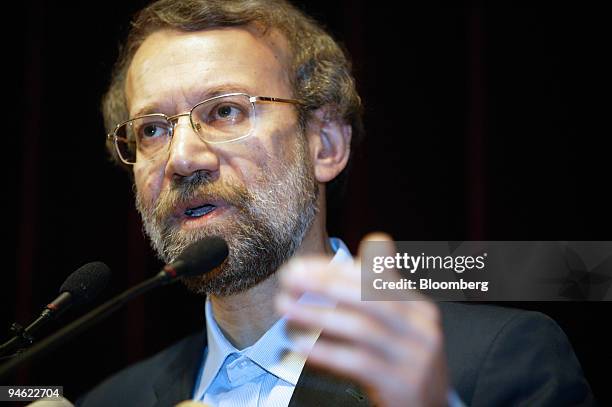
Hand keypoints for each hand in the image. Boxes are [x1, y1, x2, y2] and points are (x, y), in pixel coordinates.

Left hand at [276, 233, 448, 406]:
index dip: (336, 269)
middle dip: (324, 284)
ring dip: (317, 315)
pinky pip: (358, 362)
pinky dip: (327, 351)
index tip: (301, 266)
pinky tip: (302, 345)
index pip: (375, 276)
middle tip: (289, 279)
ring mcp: (413, 357)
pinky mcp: (400, 383)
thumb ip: (384, 287)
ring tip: (286, 308)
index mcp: (418, 307)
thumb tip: (376, 240)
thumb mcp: (404, 322)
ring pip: (360, 328)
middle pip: (368, 297)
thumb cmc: (406, 361)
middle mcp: (420, 328)